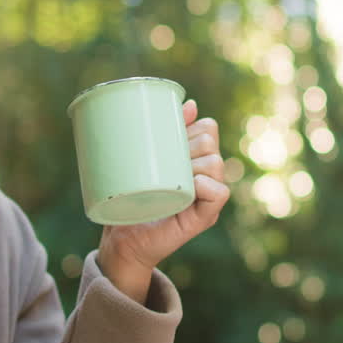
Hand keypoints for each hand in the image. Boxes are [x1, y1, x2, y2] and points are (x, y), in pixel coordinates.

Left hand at [97, 99, 230, 302]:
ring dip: (193, 163)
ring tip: (170, 175)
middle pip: (209, 142)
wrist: (122, 239)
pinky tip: (190, 186)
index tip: (168, 136)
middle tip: (161, 160)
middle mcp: (207, 176)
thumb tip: (189, 102)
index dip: (191, 125)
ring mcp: (207, 197)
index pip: (208, 128)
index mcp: (195, 159)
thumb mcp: (144, 160)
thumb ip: (162, 133)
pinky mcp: (204, 217)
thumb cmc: (131, 198)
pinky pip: (220, 193)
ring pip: (215, 163)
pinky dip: (206, 185)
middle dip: (187, 144)